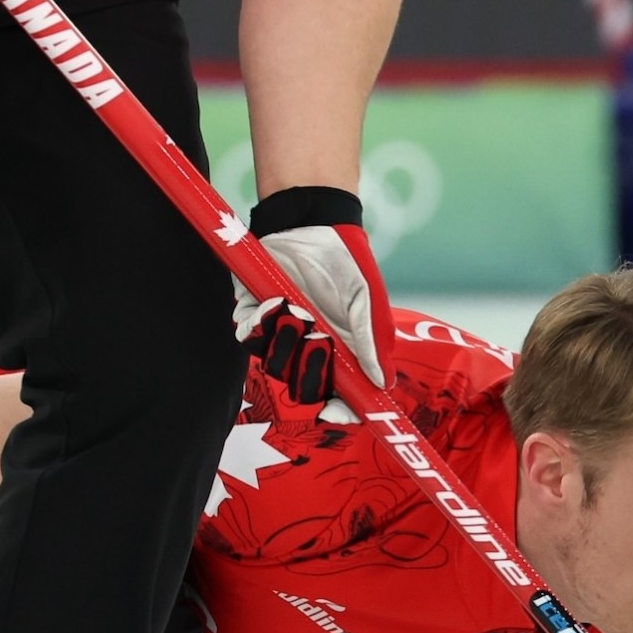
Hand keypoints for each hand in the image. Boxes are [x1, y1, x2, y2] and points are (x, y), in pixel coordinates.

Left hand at [242, 186, 390, 395]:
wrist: (310, 220)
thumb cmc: (346, 258)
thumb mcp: (367, 298)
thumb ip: (373, 340)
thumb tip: (384, 384)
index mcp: (343, 350)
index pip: (341, 396)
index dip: (338, 411)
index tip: (334, 412)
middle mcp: (311, 347)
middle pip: (303, 388)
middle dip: (308, 371)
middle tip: (317, 340)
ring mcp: (281, 332)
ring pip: (273, 365)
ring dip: (284, 343)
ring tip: (296, 309)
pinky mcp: (255, 313)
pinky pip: (247, 337)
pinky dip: (260, 324)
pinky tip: (275, 301)